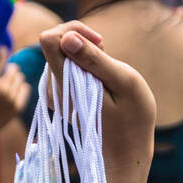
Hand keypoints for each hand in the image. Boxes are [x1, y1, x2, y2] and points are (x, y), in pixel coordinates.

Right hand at [0, 48, 31, 141]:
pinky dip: (21, 86)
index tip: (0, 48)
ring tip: (5, 81)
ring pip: (20, 78)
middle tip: (1, 72)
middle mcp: (1, 91)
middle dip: (8, 68)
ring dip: (14, 77)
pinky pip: (26, 88)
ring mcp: (11, 100)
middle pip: (14, 69)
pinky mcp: (18, 107)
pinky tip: (12, 88)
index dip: (1, 52)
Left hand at [36, 21, 155, 176]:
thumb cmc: (133, 119)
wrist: (126, 151)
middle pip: (54, 43)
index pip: (50, 38)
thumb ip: (95, 59)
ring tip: (105, 75)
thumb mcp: (124, 83)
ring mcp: (54, 92)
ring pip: (61, 54)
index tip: (100, 44)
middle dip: (82, 43)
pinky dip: (83, 67)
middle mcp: (53, 87)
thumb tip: (67, 37)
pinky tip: (99, 83)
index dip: (75, 31)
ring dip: (85, 56)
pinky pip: (66, 66)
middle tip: (108, 60)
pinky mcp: (59, 94)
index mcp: (65, 83)